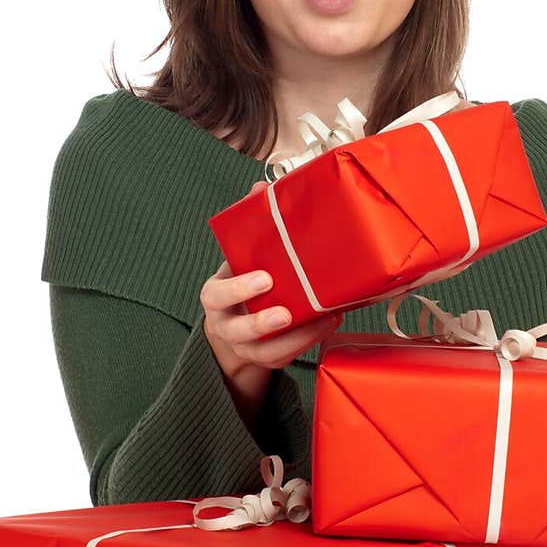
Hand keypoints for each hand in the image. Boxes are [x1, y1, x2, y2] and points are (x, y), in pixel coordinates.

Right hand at [200, 181, 343, 424]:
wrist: (237, 326)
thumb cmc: (244, 282)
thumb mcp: (240, 257)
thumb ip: (251, 225)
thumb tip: (261, 187)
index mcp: (216, 297)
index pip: (216, 295)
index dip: (238, 290)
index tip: (264, 278)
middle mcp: (228, 326)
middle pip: (238, 330)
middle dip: (261, 323)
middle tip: (286, 313)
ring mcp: (248, 348)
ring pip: (267, 351)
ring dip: (296, 337)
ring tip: (323, 317)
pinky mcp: (270, 360)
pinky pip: (288, 357)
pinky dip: (309, 341)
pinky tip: (329, 322)